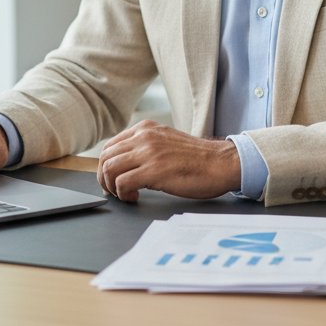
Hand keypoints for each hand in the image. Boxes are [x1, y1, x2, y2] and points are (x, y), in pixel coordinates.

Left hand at [98, 118, 240, 202]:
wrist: (221, 163)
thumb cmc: (198, 158)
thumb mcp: (166, 142)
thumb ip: (146, 146)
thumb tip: (125, 164)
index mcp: (146, 128)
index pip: (110, 146)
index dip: (105, 166)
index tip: (111, 180)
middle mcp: (144, 137)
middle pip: (105, 157)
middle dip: (104, 178)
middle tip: (114, 191)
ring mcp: (148, 152)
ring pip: (110, 169)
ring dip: (112, 187)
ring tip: (126, 195)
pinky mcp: (154, 170)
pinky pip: (122, 183)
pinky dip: (123, 194)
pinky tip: (135, 197)